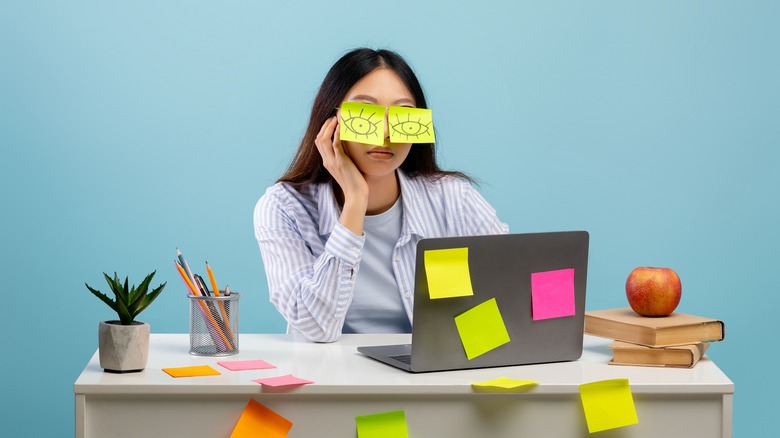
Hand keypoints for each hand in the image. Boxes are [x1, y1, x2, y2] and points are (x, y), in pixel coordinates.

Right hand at [315, 116, 367, 233]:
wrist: (356, 195)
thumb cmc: (354, 182)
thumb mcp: (346, 167)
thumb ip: (344, 156)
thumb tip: (348, 146)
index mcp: (327, 162)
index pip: (319, 143)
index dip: (323, 130)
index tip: (331, 122)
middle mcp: (327, 161)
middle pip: (319, 139)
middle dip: (325, 126)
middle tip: (333, 117)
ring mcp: (333, 162)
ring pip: (324, 140)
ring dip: (329, 127)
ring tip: (336, 118)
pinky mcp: (341, 162)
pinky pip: (335, 145)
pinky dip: (337, 134)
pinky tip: (341, 126)